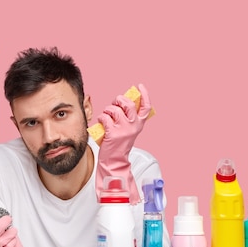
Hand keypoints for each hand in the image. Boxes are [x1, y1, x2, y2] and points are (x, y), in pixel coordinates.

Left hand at [95, 84, 151, 203]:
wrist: (114, 160)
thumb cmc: (118, 143)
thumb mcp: (128, 129)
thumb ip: (128, 117)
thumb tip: (122, 101)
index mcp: (139, 124)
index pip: (146, 106)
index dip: (145, 94)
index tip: (140, 86)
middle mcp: (134, 126)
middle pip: (128, 104)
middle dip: (118, 100)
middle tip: (114, 104)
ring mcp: (124, 129)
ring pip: (114, 110)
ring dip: (107, 110)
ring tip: (106, 116)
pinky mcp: (113, 133)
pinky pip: (105, 118)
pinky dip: (101, 118)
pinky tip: (102, 122)